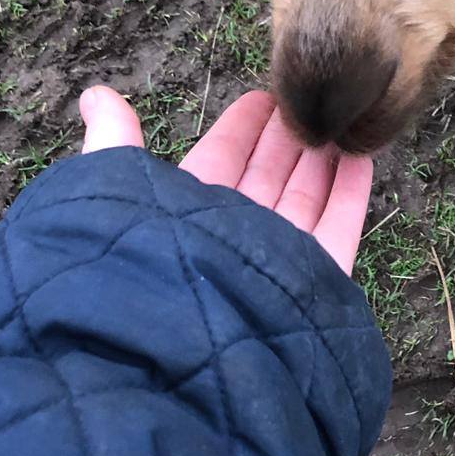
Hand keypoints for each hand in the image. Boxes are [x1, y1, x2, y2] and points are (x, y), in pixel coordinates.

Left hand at [79, 86, 372, 275]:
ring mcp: (275, 259)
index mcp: (185, 219)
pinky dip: (349, 192)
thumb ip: (114, 144)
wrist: (187, 364)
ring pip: (304, 195)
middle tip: (308, 100)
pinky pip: (337, 226)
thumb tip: (93, 92)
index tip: (263, 96)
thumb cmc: (150, 273)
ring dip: (321, 157)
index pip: (219, 161)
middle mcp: (231, 238)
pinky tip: (361, 156)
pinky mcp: (314, 279)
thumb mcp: (122, 196)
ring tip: (338, 119)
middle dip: (286, 137)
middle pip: (266, 175)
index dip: (241, 128)